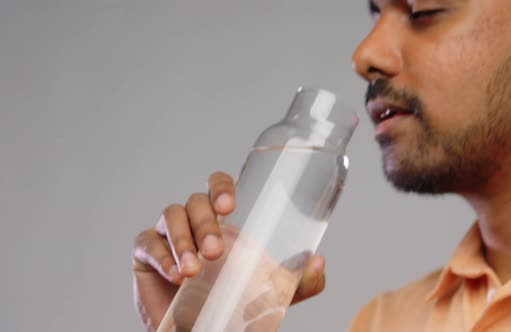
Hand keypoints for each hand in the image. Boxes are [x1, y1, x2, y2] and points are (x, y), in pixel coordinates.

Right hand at [132, 172, 326, 330]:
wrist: (198, 328)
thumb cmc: (232, 302)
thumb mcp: (270, 293)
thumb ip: (297, 282)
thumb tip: (319, 263)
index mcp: (223, 221)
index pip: (217, 186)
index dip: (221, 186)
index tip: (230, 206)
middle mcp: (195, 221)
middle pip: (195, 201)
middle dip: (205, 223)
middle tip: (216, 252)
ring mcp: (168, 234)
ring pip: (171, 216)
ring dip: (183, 240)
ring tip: (194, 271)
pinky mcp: (146, 253)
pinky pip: (146, 241)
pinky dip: (161, 256)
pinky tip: (176, 275)